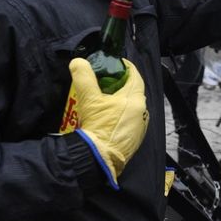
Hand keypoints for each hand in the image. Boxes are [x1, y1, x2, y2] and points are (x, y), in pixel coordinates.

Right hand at [69, 57, 148, 189]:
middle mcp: (142, 111)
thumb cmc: (97, 126)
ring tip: (107, 99)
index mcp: (135, 99)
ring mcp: (141, 126)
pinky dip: (123, 115)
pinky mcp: (136, 138)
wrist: (98, 158)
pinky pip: (132, 120)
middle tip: (107, 81)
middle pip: (134, 91)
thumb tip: (78, 61)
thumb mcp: (88, 99)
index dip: (126, 67)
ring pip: (133, 106)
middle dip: (122, 84)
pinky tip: (110, 117)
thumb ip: (83, 77)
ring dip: (123, 100)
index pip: (135, 76)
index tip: (116, 64)